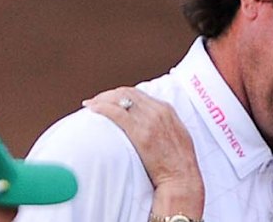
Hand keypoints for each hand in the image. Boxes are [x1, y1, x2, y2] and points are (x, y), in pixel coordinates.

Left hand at [83, 87, 203, 217]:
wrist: (182, 178)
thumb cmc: (177, 163)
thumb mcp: (175, 135)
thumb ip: (162, 124)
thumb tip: (145, 124)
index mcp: (166, 110)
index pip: (137, 94)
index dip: (119, 94)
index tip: (107, 100)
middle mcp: (158, 111)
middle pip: (127, 93)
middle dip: (108, 95)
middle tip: (95, 102)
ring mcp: (150, 121)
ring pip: (120, 99)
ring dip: (102, 99)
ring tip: (90, 105)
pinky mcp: (141, 133)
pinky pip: (117, 113)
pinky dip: (102, 108)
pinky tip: (92, 110)